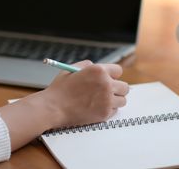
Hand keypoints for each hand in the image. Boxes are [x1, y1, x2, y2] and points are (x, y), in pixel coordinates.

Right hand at [0, 60, 128, 150]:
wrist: (53, 108)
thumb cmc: (60, 89)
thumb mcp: (71, 69)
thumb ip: (86, 66)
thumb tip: (95, 66)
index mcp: (99, 70)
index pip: (118, 71)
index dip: (112, 75)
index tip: (109, 79)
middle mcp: (106, 84)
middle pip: (124, 87)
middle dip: (117, 89)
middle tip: (108, 91)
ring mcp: (107, 100)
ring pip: (122, 100)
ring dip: (114, 100)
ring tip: (102, 100)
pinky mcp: (105, 113)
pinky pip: (115, 111)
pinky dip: (108, 110)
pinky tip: (96, 108)